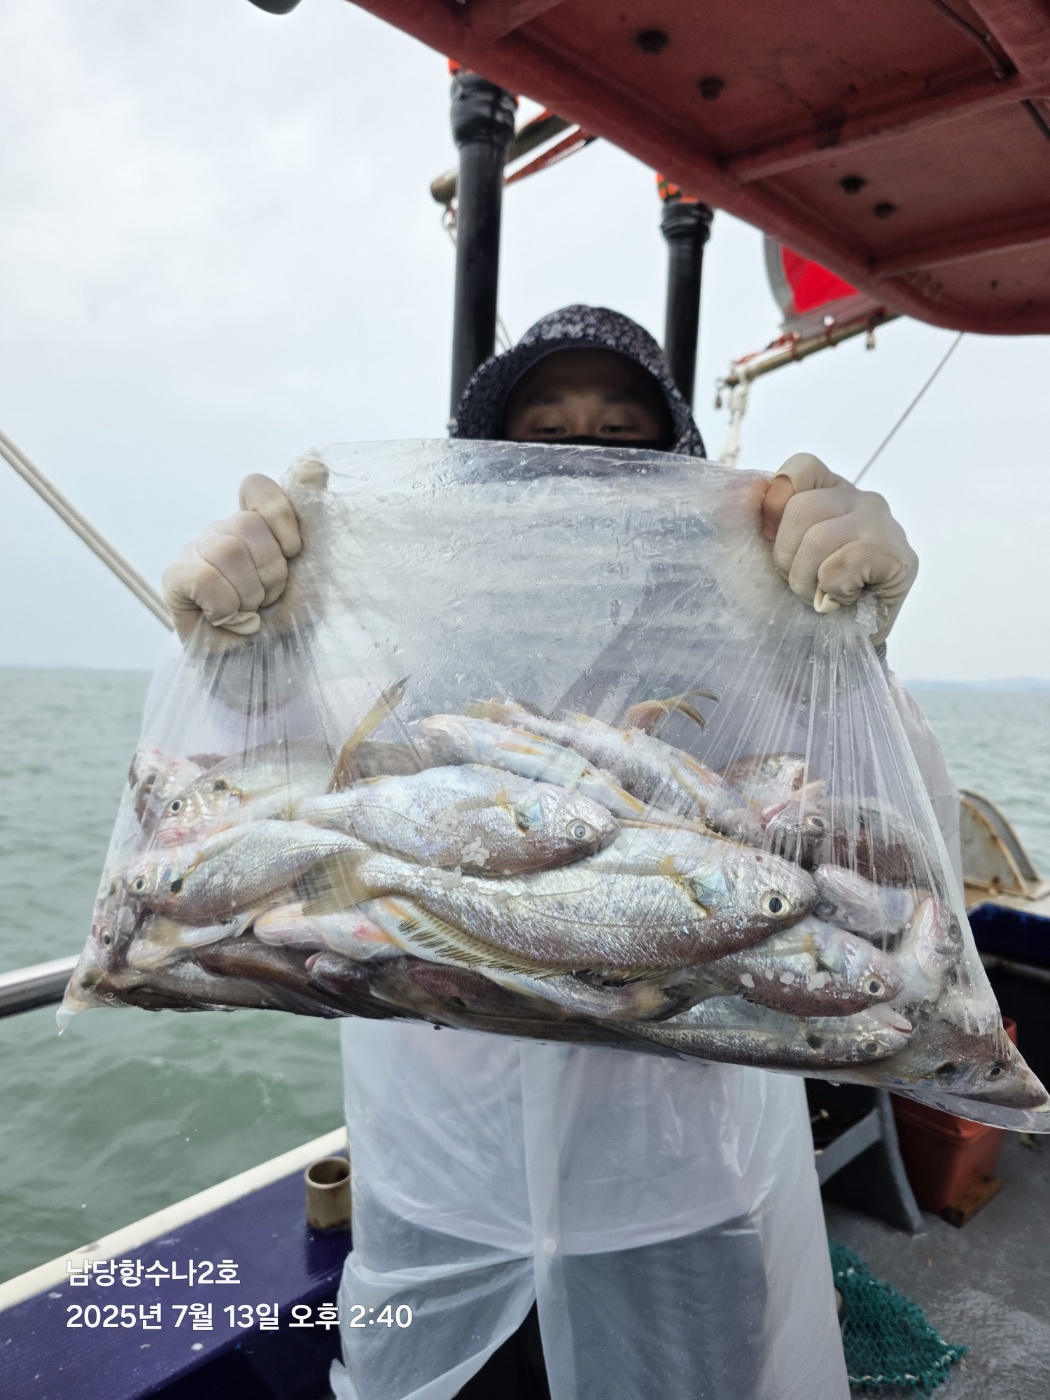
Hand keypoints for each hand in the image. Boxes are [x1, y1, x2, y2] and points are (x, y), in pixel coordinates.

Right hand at [162, 475, 301, 642]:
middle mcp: (223, 530)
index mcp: (256, 522)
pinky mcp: (175, 580)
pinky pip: (203, 576)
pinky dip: (227, 605)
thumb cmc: (290, 619)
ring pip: (227, 550)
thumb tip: (315, 465)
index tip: (295, 553)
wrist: (268, 667)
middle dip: (272, 571)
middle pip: (247, 525)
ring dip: (252, 593)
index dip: (281, 518)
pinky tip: (231, 619)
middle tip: (271, 598)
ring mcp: (196, 551)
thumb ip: (315, 517)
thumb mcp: (316, 569)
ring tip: (252, 611)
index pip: (257, 487)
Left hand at [760, 453, 916, 644]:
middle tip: (801, 584)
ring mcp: (883, 525)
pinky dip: (832, 591)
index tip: (769, 540)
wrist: (836, 647)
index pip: (801, 468)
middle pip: (802, 509)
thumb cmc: (803, 596)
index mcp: (829, 492)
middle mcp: (860, 500)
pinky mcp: (898, 556)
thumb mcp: (764, 556)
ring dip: (806, 580)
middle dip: (786, 558)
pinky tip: (844, 599)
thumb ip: (748, 520)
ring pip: (820, 538)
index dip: (776, 504)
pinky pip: (842, 565)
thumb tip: (738, 490)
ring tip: (820, 596)